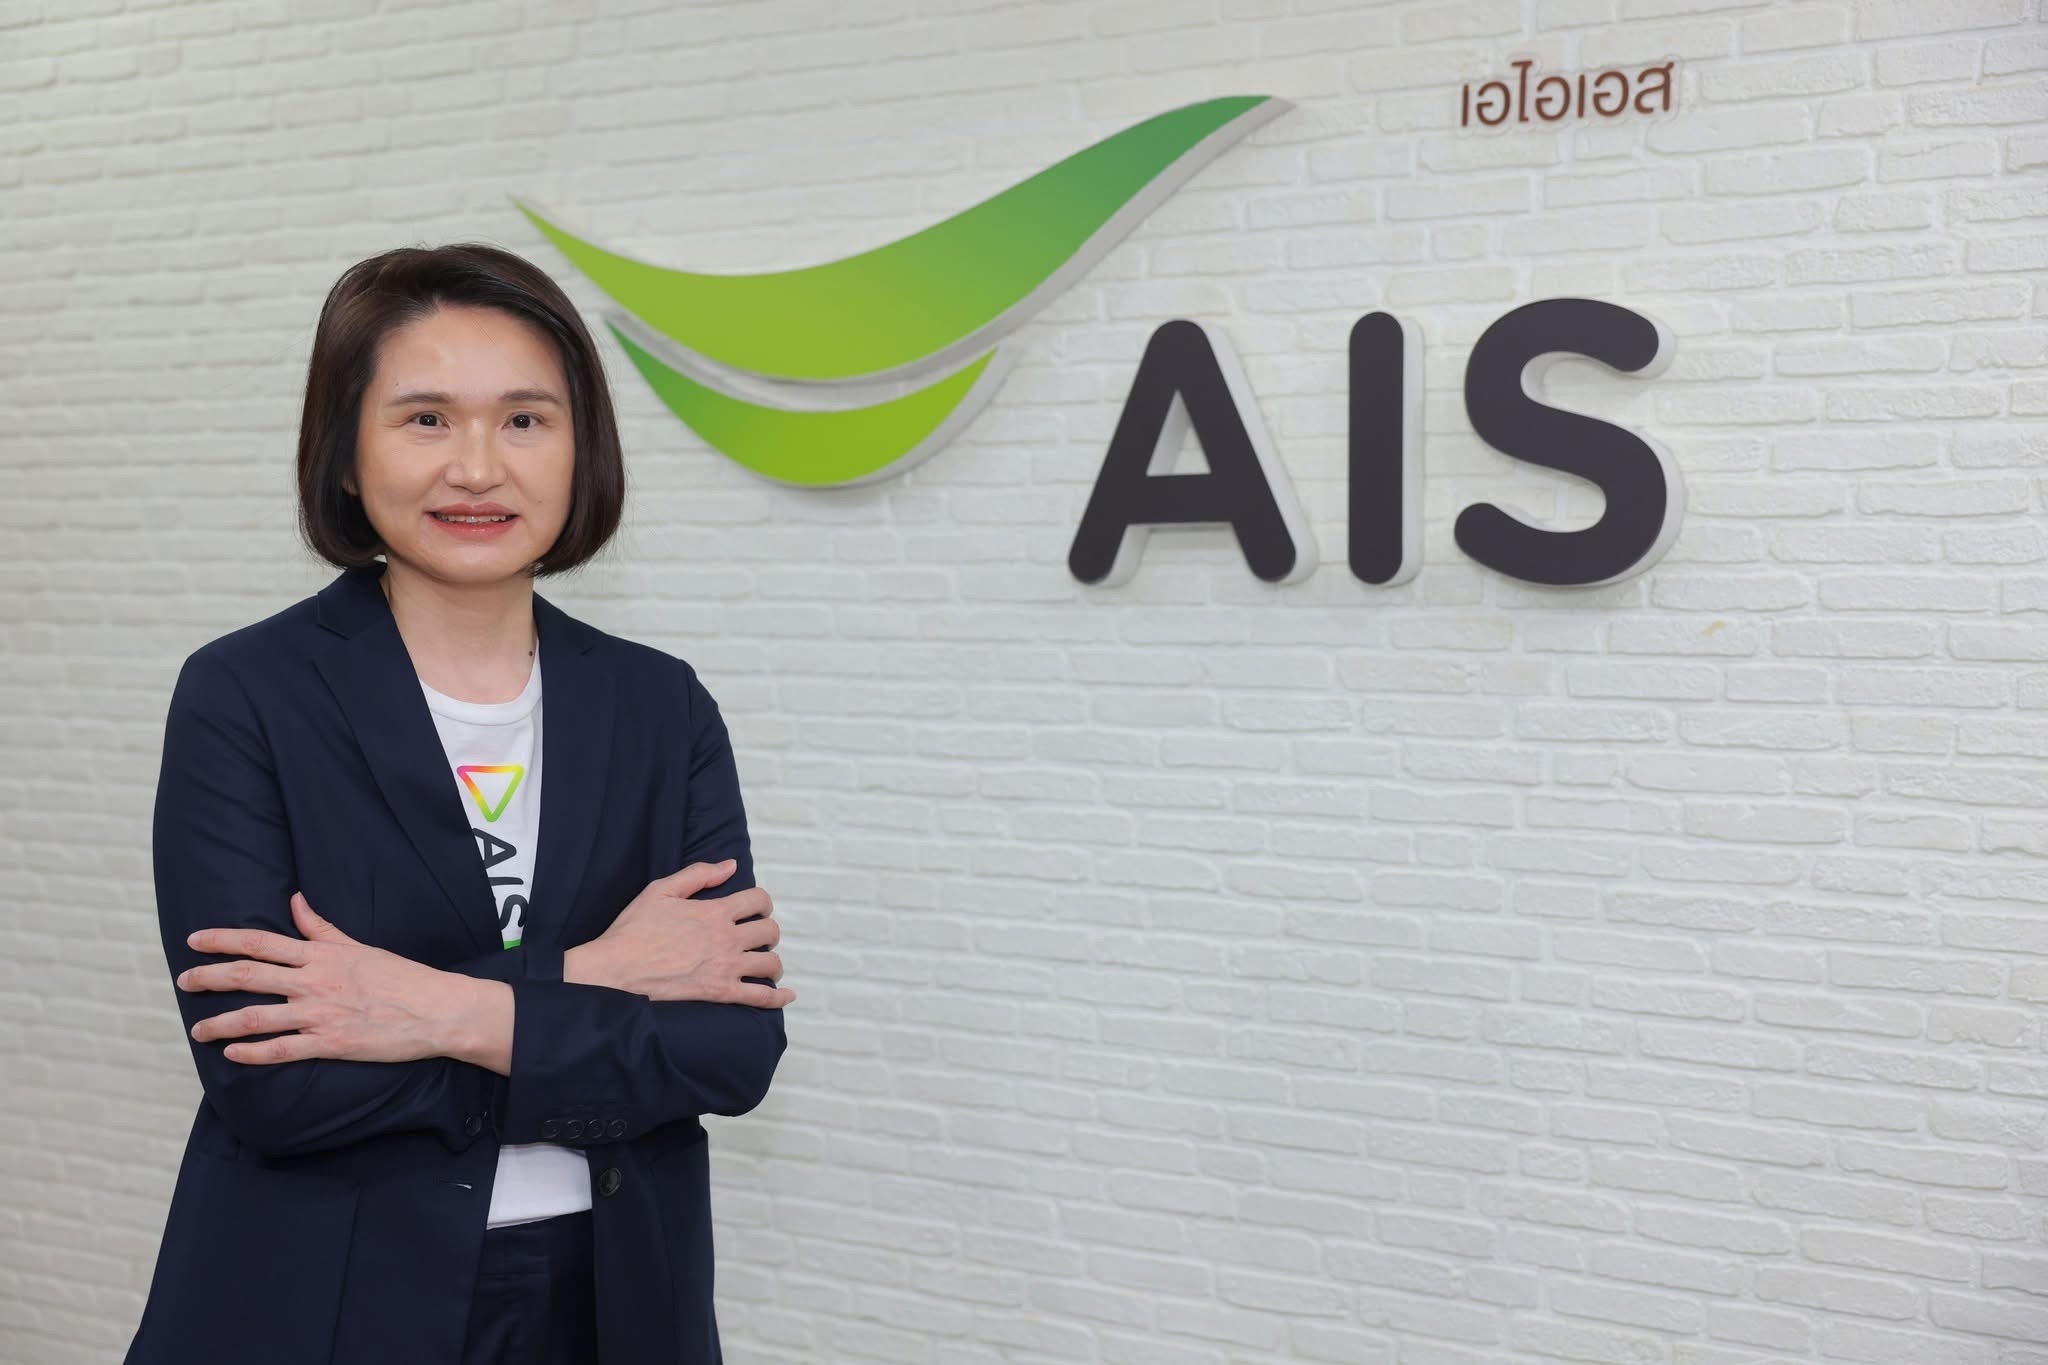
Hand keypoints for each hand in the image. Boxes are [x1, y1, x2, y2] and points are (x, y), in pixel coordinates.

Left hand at [179, 891, 490, 1065]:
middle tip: (184, 981)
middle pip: (248, 975)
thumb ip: (321, 928)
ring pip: (256, 1017)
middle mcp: (314, 981)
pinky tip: (233, 1054)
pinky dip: (252, 1053)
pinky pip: (281, 1049)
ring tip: (199, 1030)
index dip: (222, 939)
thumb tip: (295, 901)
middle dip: (209, 978)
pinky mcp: (330, 1044)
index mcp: (321, 955)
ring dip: (220, 1023)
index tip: (195, 941)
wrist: (436, 1009)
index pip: (260, 942)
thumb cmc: (402, 977)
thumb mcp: (359, 946)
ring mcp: (319, 1014)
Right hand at [566, 859, 793, 1007]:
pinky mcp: (719, 993)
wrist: (616, 970)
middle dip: (768, 932)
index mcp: (715, 911)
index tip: (757, 909)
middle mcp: (726, 938)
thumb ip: (698, 874)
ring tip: (765, 964)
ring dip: (773, 963)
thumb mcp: (661, 890)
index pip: (758, 900)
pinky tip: (786, 996)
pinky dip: (777, 998)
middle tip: (758, 938)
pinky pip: (759, 997)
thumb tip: (730, 865)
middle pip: (770, 931)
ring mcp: (725, 967)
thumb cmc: (634, 929)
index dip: (762, 903)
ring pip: (770, 963)